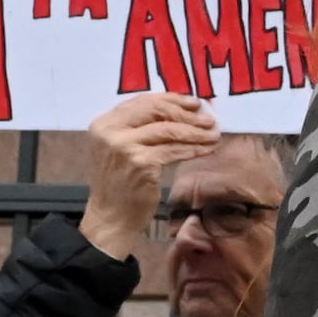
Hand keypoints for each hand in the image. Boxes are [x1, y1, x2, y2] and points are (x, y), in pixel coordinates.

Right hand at [78, 90, 220, 258]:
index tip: (194, 102)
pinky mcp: (141, 163)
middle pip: (156, 110)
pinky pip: (174, 150)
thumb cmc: (121, 183)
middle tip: (208, 118)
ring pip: (169, 130)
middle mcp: (110, 131)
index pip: (143, 101)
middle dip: (187, 113)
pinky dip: (193, 149)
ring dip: (196, 131)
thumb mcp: (122, 148)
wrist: (111, 217)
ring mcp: (124, 147)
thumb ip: (142, 128)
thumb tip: (183, 110)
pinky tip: (206, 149)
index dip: (172, 99)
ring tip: (213, 134)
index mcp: (104, 123)